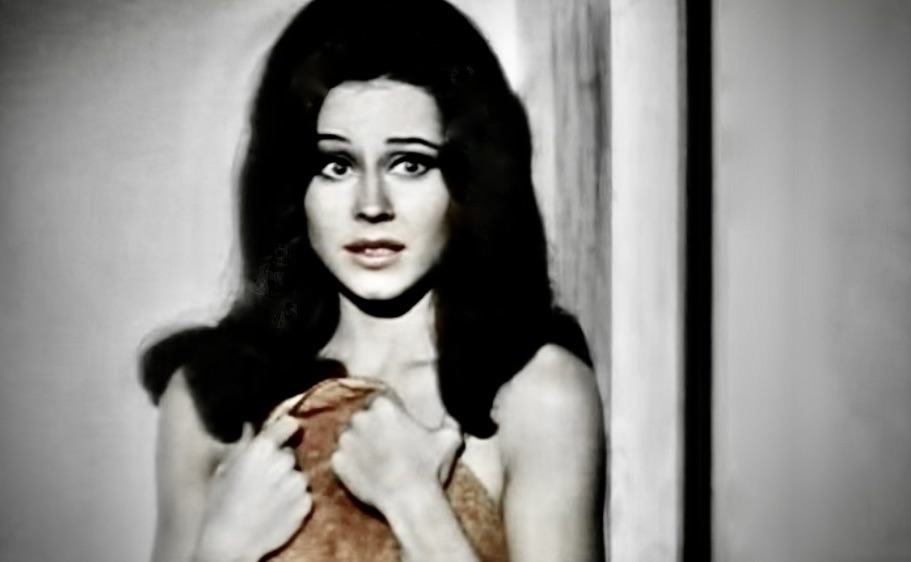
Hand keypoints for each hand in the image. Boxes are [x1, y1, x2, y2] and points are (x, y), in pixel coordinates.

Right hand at [195, 416, 311, 561]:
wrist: (230, 543)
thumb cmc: (220, 506)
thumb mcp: (223, 471)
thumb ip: (241, 446)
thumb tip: (250, 428)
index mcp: (261, 449)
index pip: (288, 424)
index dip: (286, 429)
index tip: (284, 434)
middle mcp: (283, 462)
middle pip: (289, 454)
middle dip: (280, 463)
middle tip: (263, 480)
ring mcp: (297, 484)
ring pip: (297, 475)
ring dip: (288, 483)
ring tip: (268, 499)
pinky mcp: (306, 504)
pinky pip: (304, 495)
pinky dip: (295, 501)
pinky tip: (277, 511)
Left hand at [330, 393, 462, 514]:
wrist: (411, 500)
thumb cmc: (430, 467)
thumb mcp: (449, 439)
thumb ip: (450, 423)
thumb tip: (453, 418)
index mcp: (384, 406)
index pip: (378, 402)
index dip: (386, 416)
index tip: (394, 428)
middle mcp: (361, 418)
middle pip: (360, 418)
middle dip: (369, 429)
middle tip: (383, 447)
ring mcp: (346, 441)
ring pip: (347, 438)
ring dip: (356, 446)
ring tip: (372, 462)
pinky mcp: (337, 462)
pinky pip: (339, 459)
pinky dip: (348, 465)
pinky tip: (364, 474)